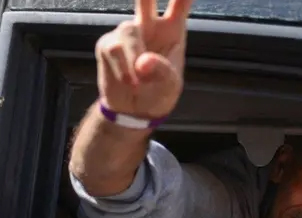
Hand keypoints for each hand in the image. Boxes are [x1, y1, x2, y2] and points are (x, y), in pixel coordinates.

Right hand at [95, 0, 192, 117]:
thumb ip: (162, 72)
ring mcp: (128, 32)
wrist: (135, 110)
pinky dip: (121, 68)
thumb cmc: (159, 93)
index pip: (180, 2)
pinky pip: (113, 50)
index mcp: (173, 30)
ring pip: (128, 31)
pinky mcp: (109, 44)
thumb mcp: (170, 86)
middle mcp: (150, 26)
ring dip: (133, 58)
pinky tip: (128, 81)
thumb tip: (144, 62)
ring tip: (137, 82)